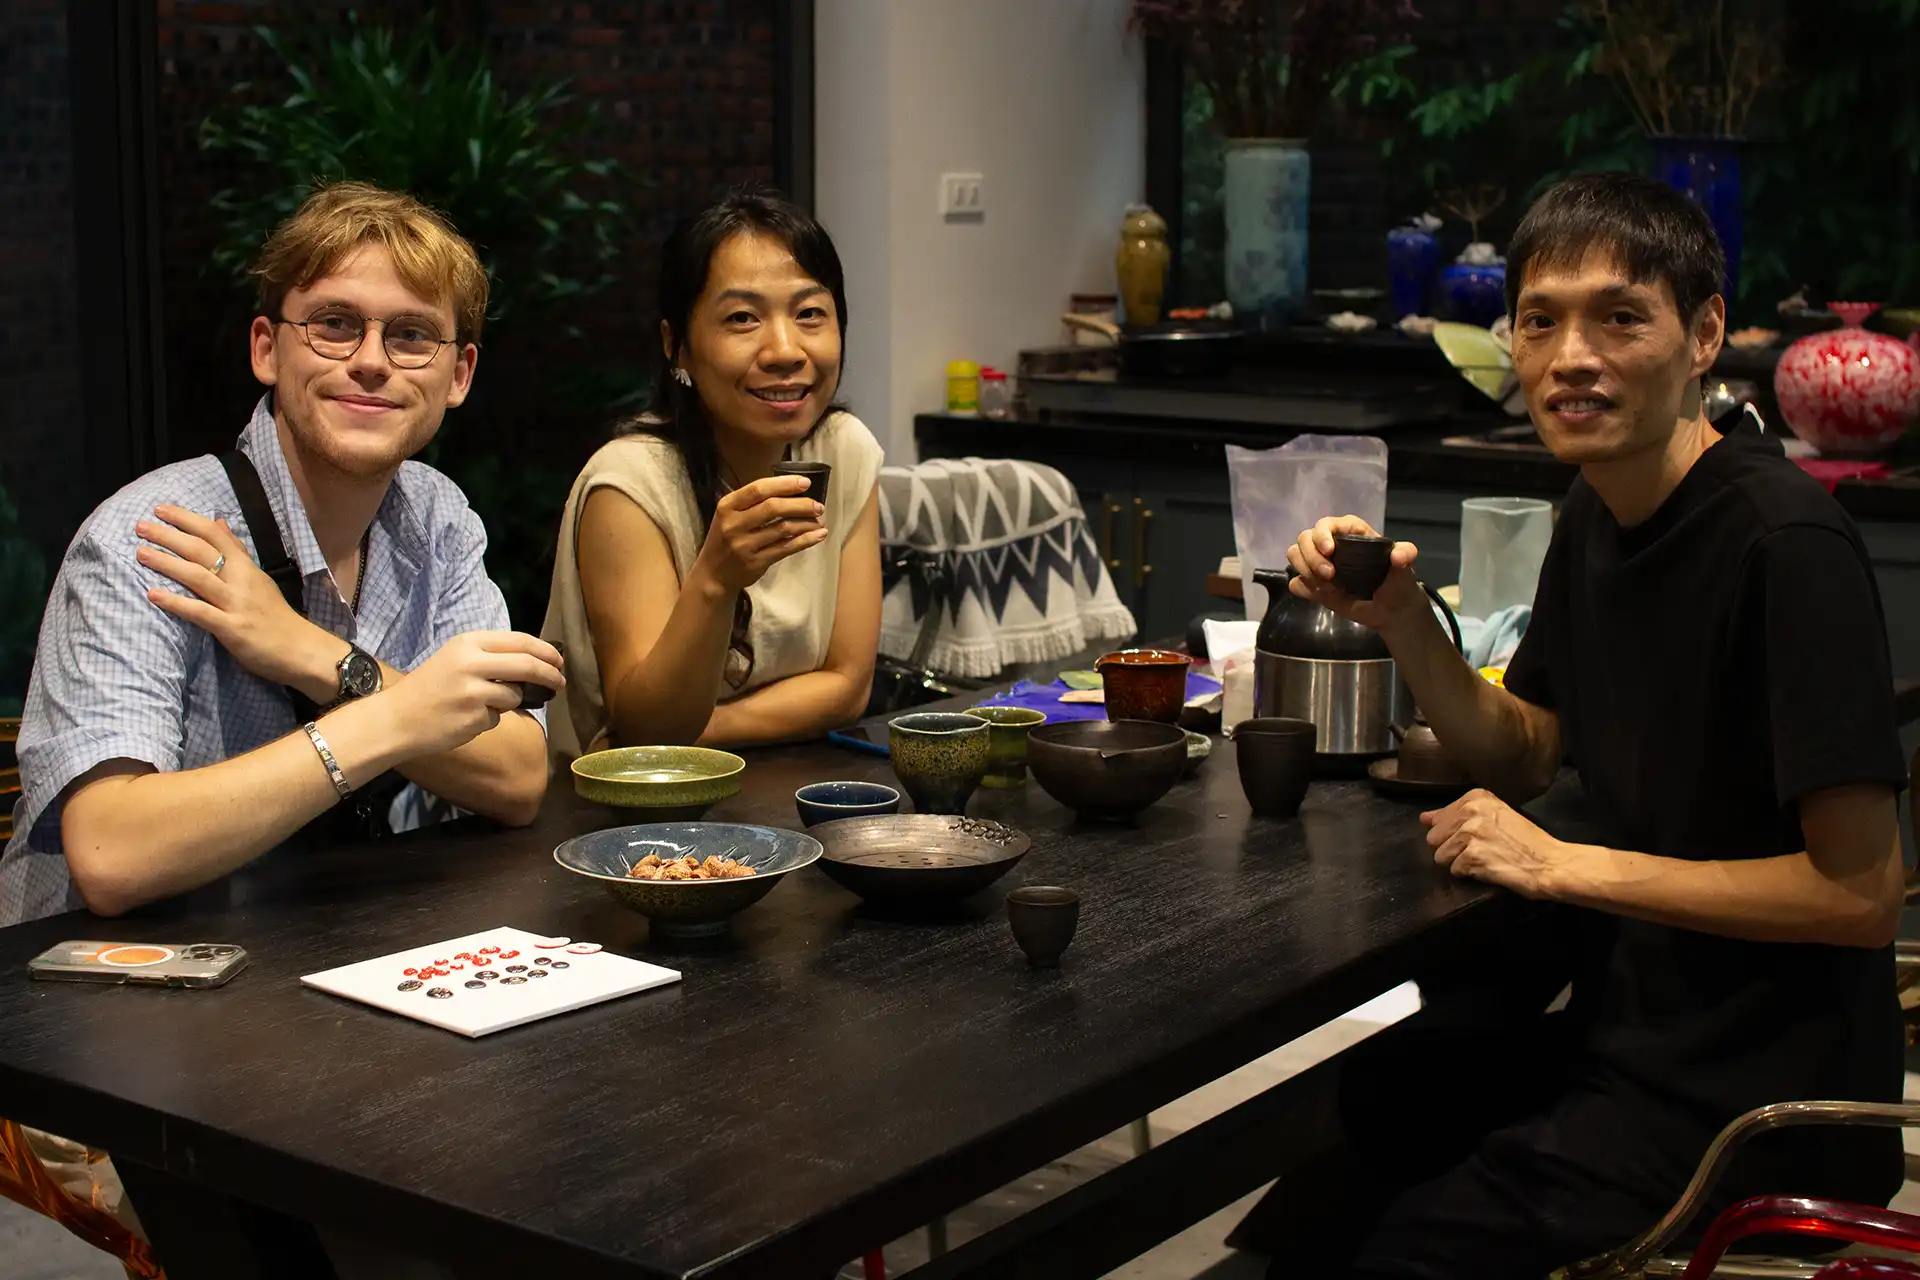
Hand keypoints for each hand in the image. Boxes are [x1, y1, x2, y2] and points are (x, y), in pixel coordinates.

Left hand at [137, 505, 345, 700]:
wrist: (301, 650)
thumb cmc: (276, 617)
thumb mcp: (259, 578)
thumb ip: (237, 552)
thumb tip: (218, 522)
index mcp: (247, 567)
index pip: (215, 534)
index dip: (187, 520)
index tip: (161, 509)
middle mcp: (241, 580)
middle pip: (202, 551)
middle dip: (169, 536)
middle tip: (140, 526)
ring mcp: (236, 604)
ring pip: (198, 576)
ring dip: (167, 562)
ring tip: (140, 553)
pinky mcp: (231, 628)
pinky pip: (199, 612)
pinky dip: (175, 602)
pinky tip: (152, 594)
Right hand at [380, 632, 564, 757]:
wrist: (396, 718)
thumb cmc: (430, 688)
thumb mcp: (457, 658)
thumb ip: (492, 656)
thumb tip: (537, 662)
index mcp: (469, 643)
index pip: (521, 641)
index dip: (546, 652)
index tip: (559, 661)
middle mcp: (472, 663)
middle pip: (528, 666)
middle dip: (550, 675)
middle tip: (560, 683)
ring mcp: (473, 691)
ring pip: (514, 696)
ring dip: (507, 702)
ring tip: (477, 704)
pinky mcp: (474, 717)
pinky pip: (498, 718)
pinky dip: (488, 720)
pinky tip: (464, 718)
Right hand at [693, 475, 826, 593]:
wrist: (713, 574)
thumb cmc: (726, 539)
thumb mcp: (729, 515)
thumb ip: (752, 502)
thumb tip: (790, 489)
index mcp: (727, 506)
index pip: (758, 489)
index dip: (785, 484)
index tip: (805, 483)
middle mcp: (734, 524)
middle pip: (773, 508)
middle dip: (800, 504)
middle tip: (818, 505)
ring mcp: (744, 545)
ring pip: (783, 528)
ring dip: (806, 523)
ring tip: (819, 520)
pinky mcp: (756, 562)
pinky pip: (786, 548)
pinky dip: (806, 540)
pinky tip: (818, 535)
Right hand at [1284, 515, 1425, 633]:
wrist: (1392, 610)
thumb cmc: (1397, 582)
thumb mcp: (1406, 566)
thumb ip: (1406, 554)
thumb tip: (1397, 557)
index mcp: (1350, 533)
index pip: (1327, 524)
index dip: (1323, 534)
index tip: (1330, 550)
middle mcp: (1330, 545)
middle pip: (1304, 538)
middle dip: (1311, 557)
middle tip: (1329, 576)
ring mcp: (1319, 565)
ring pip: (1295, 555)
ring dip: (1304, 569)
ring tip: (1325, 587)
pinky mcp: (1314, 585)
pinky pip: (1296, 581)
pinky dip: (1302, 587)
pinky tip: (1320, 594)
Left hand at [1423, 789, 1565, 898]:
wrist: (1551, 863)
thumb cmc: (1528, 842)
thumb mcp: (1496, 817)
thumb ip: (1457, 815)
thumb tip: (1423, 818)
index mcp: (1477, 798)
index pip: (1439, 817)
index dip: (1450, 833)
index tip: (1471, 838)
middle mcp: (1471, 811)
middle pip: (1435, 837)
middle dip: (1452, 849)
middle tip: (1479, 852)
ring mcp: (1471, 833)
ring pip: (1440, 856)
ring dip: (1459, 863)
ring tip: (1485, 861)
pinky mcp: (1472, 856)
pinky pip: (1455, 870)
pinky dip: (1469, 874)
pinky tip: (1489, 869)